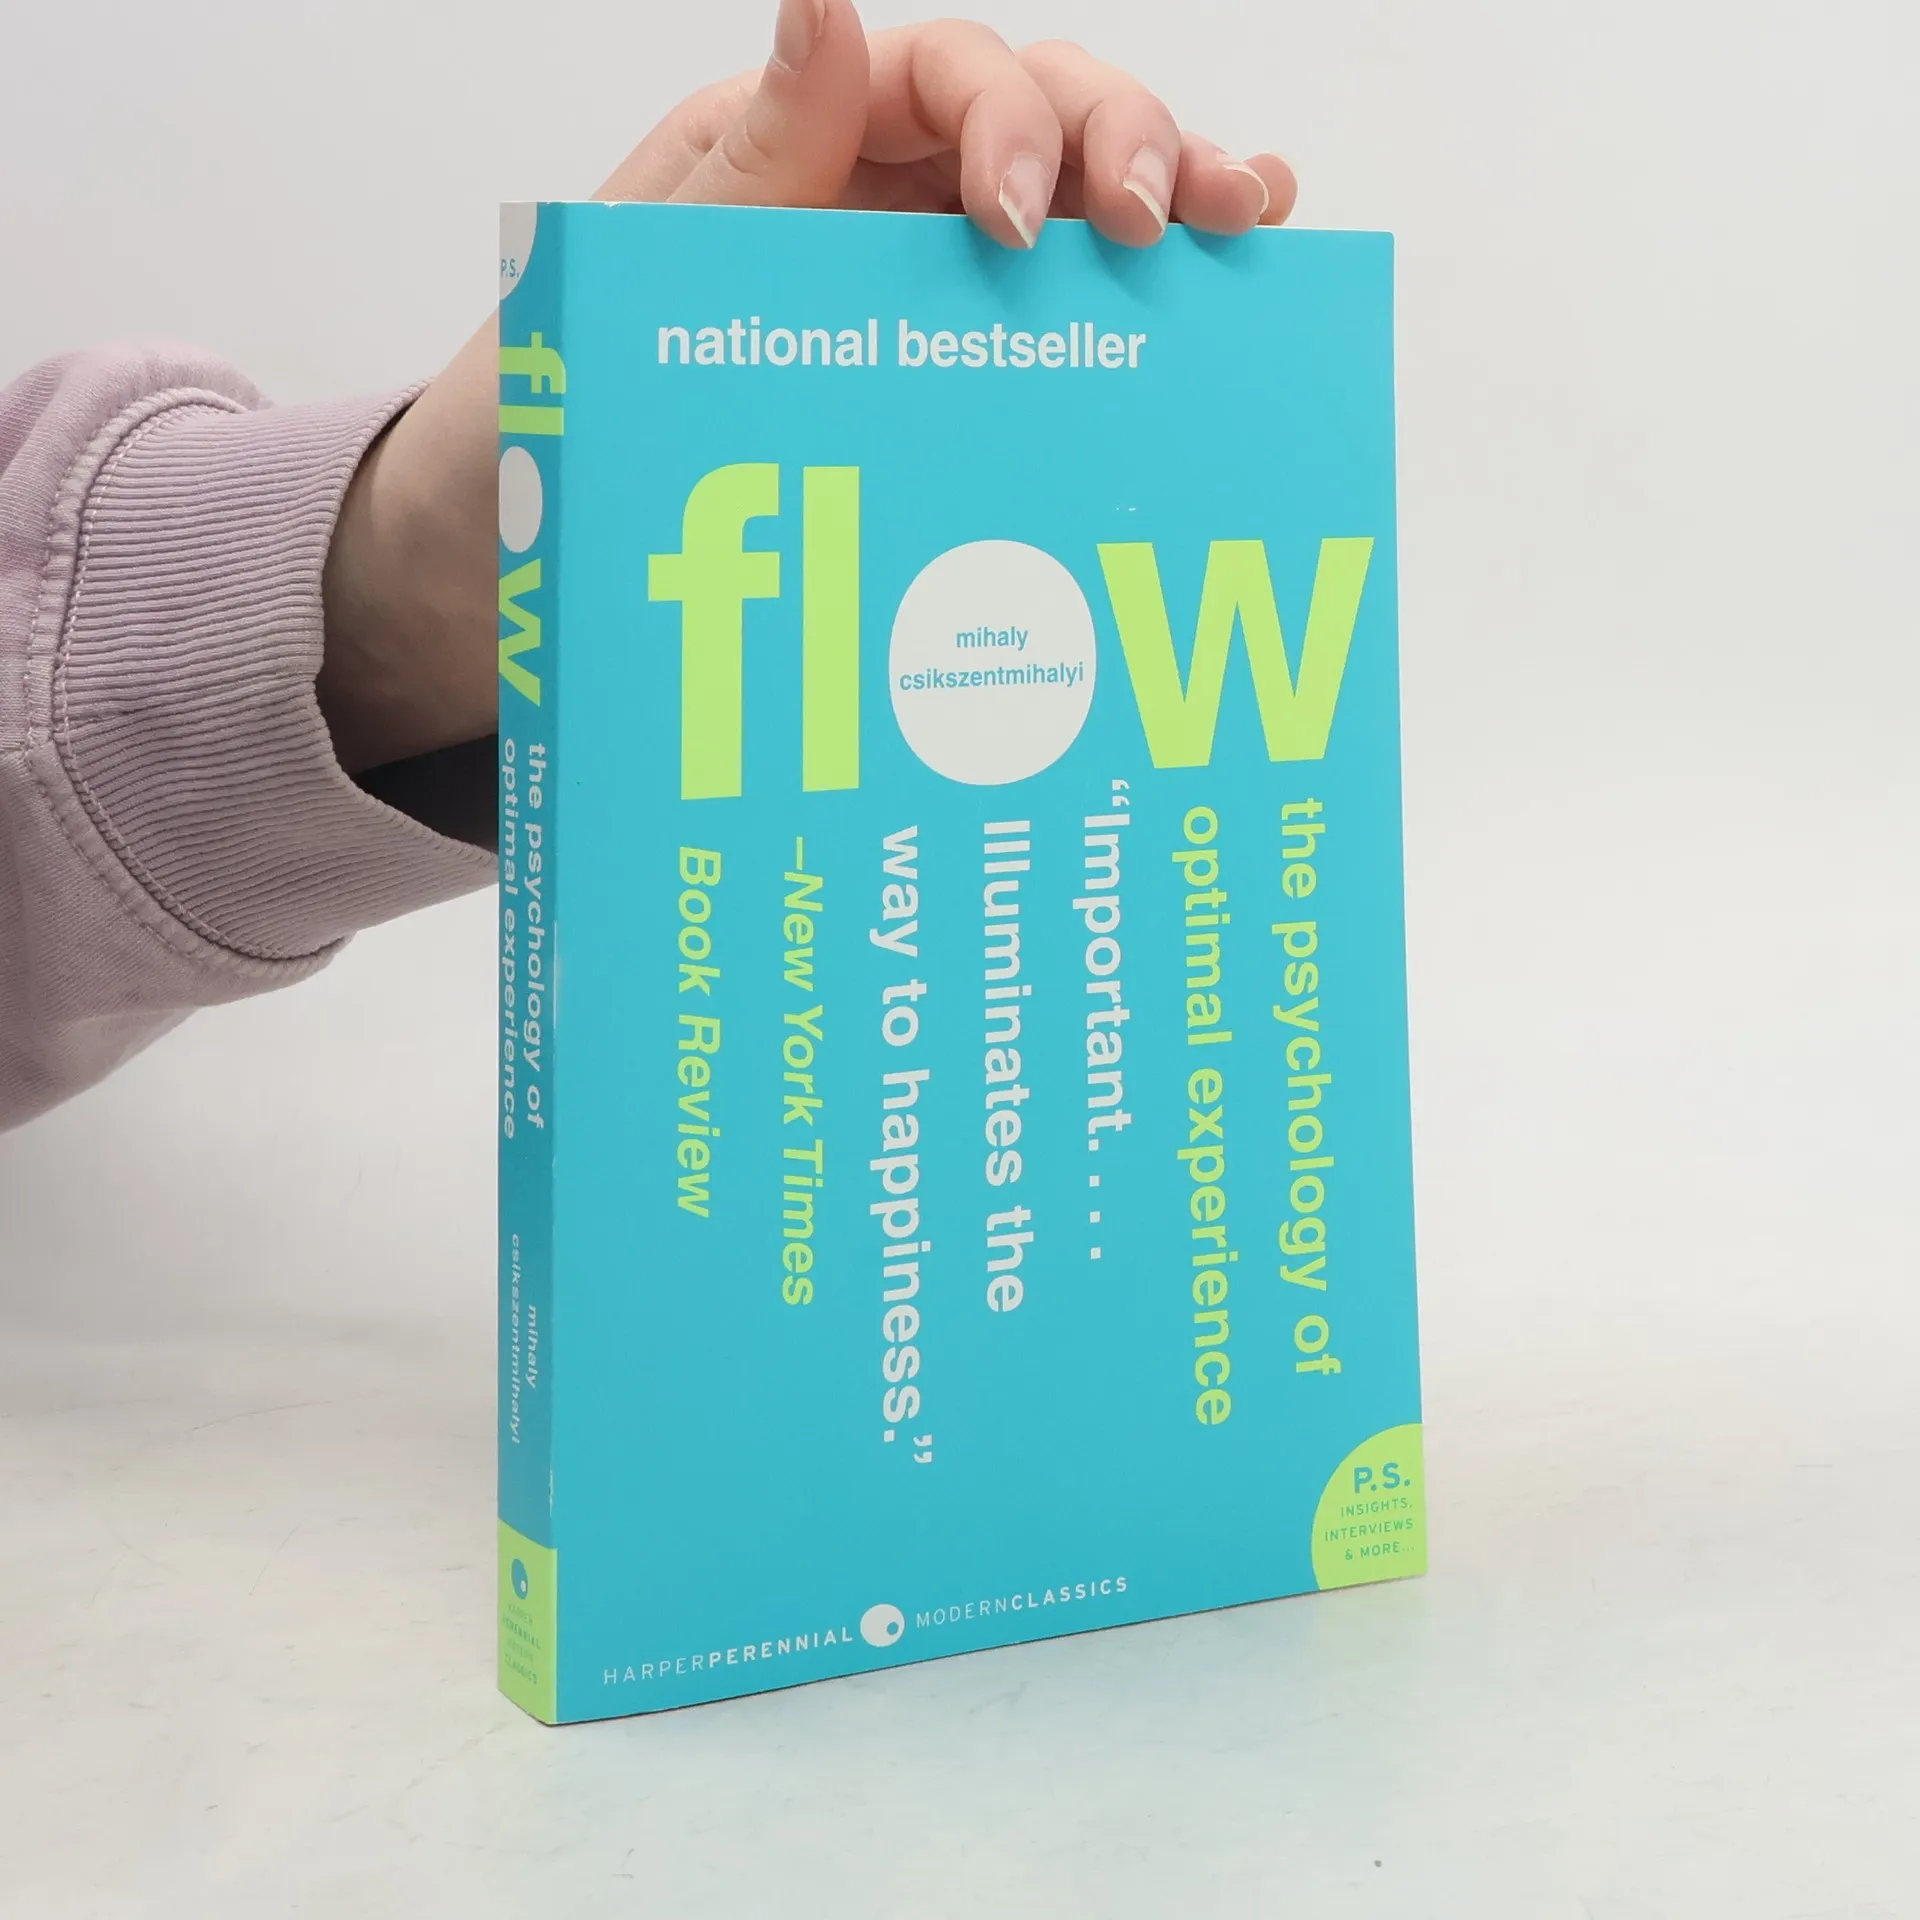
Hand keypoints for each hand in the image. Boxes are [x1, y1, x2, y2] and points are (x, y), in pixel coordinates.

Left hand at [319, 0, 1296, 774]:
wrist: (511, 561)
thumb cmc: (548, 415)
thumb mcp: (628, 279)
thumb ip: (743, 161)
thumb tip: (829, 1)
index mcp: (795, 147)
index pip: (938, 72)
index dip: (1009, 118)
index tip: (1027, 221)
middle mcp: (874, 198)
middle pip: (1038, 115)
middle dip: (1119, 145)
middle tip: (1155, 225)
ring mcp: (924, 286)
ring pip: (1077, 201)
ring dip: (1173, 195)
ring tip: (1246, 219)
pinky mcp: (951, 378)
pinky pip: (1065, 318)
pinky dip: (1150, 295)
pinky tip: (1219, 286)